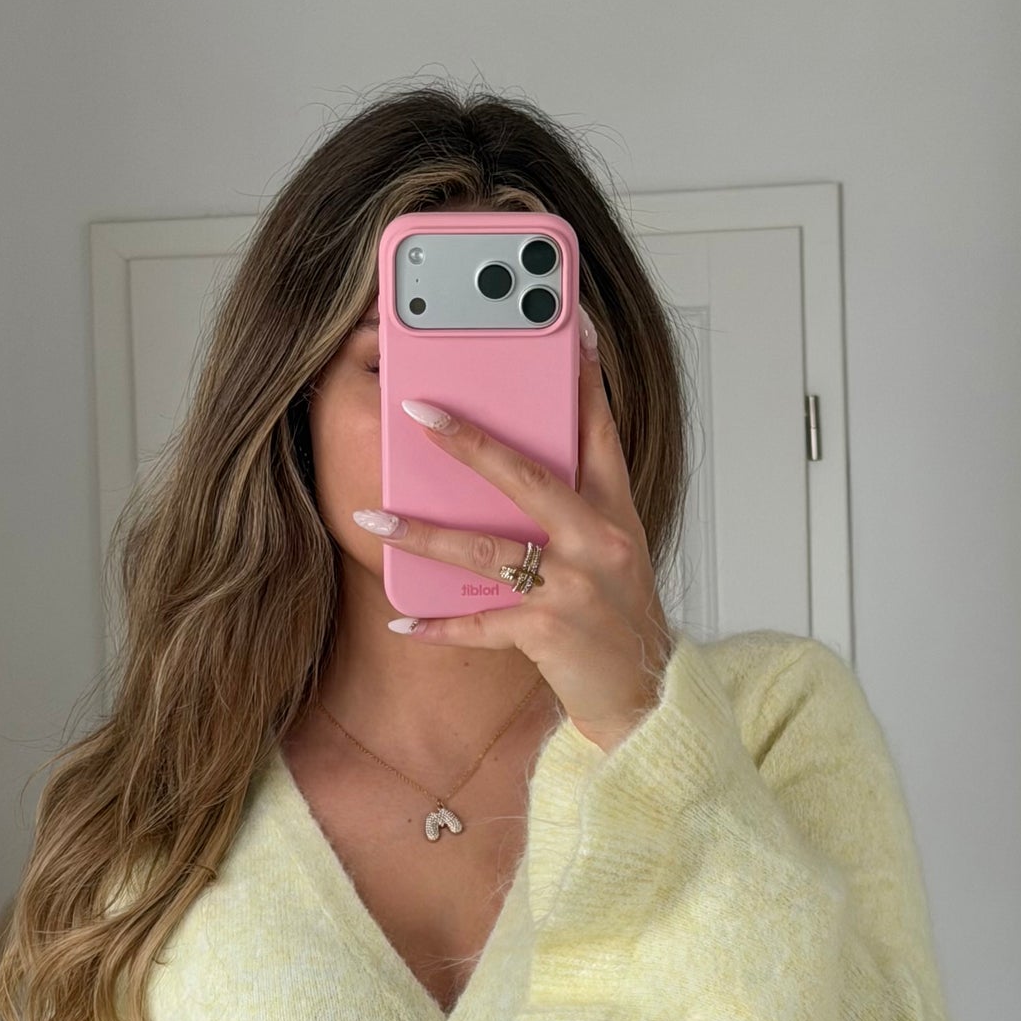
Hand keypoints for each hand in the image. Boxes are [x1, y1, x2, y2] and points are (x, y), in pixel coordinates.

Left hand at [353, 315, 672, 751]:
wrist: (646, 694)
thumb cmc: (619, 617)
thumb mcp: (614, 548)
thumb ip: (576, 502)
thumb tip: (518, 461)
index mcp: (616, 512)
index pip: (600, 431)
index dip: (583, 377)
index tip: (567, 326)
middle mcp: (600, 542)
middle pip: (528, 478)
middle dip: (470, 442)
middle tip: (418, 411)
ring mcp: (575, 588)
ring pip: (488, 550)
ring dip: (425, 535)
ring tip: (375, 518)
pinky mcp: (550, 635)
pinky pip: (480, 625)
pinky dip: (440, 626)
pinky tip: (402, 621)